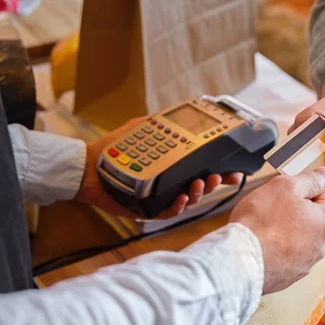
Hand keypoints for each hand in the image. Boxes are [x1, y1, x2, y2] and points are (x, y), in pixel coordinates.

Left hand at [75, 117, 242, 219]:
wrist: (88, 167)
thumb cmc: (113, 149)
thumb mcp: (141, 129)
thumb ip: (160, 123)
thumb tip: (179, 113)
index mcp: (173, 165)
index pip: (203, 168)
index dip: (221, 170)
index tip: (235, 169)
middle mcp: (170, 182)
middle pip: (202, 185)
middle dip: (215, 182)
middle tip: (220, 177)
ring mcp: (161, 196)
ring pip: (190, 199)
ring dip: (199, 192)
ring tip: (198, 184)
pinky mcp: (149, 210)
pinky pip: (169, 212)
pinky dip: (179, 206)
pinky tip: (183, 197)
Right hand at [230, 168, 324, 293]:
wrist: (240, 261)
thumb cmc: (262, 221)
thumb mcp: (286, 186)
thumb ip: (310, 180)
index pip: (324, 197)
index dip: (304, 190)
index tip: (286, 192)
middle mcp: (321, 248)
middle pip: (311, 219)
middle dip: (293, 211)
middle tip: (271, 208)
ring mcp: (304, 265)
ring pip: (297, 238)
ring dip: (283, 231)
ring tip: (263, 227)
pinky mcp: (287, 277)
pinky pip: (284, 256)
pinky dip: (274, 249)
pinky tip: (260, 245)